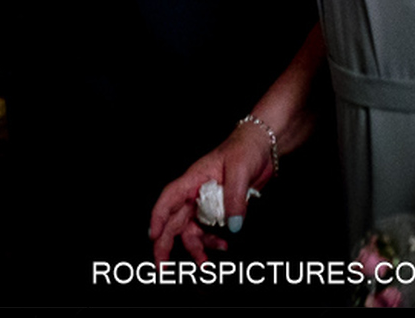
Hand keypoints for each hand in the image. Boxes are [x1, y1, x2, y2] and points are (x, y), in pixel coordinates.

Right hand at [149, 124, 273, 263]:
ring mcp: (205, 201)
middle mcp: (194, 192)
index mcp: (192, 179)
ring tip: (204, 264)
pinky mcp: (218, 208)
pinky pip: (208, 229)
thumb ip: (235, 200)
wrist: (262, 148)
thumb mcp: (239, 172)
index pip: (169, 200)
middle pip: (173, 220)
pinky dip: (212, 240)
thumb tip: (231, 227)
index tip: (152, 236)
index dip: (158, 218)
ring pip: (190, 229)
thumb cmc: (244, 150)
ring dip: (194, 247)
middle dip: (165, 243)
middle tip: (163, 266)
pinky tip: (223, 245)